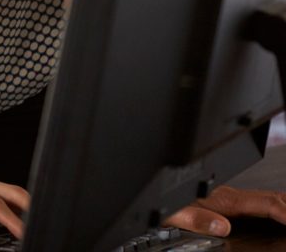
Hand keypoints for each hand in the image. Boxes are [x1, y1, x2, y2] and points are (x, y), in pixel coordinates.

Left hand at [164, 184, 285, 237]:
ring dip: (285, 206)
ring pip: (266, 200)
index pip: (266, 204)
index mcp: (224, 200)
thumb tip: (222, 226)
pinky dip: (275, 209)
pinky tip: (279, 217)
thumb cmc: (164, 206)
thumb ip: (198, 219)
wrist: (152, 198)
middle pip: (271, 198)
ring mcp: (229, 199)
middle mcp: (229, 197)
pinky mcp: (226, 204)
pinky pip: (258, 206)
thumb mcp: (175, 214)